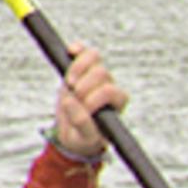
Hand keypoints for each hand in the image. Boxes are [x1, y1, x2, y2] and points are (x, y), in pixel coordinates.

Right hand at [50, 44, 120, 163]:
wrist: (73, 130)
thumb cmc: (84, 137)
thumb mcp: (85, 138)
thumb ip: (82, 124)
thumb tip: (71, 102)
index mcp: (117, 102)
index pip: (109, 91)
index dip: (93, 97)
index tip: (83, 107)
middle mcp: (109, 85)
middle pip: (101, 72)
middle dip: (84, 85)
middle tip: (75, 96)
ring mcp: (95, 74)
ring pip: (93, 57)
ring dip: (77, 69)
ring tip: (70, 84)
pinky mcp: (81, 67)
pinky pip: (84, 50)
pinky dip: (77, 49)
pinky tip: (70, 51)